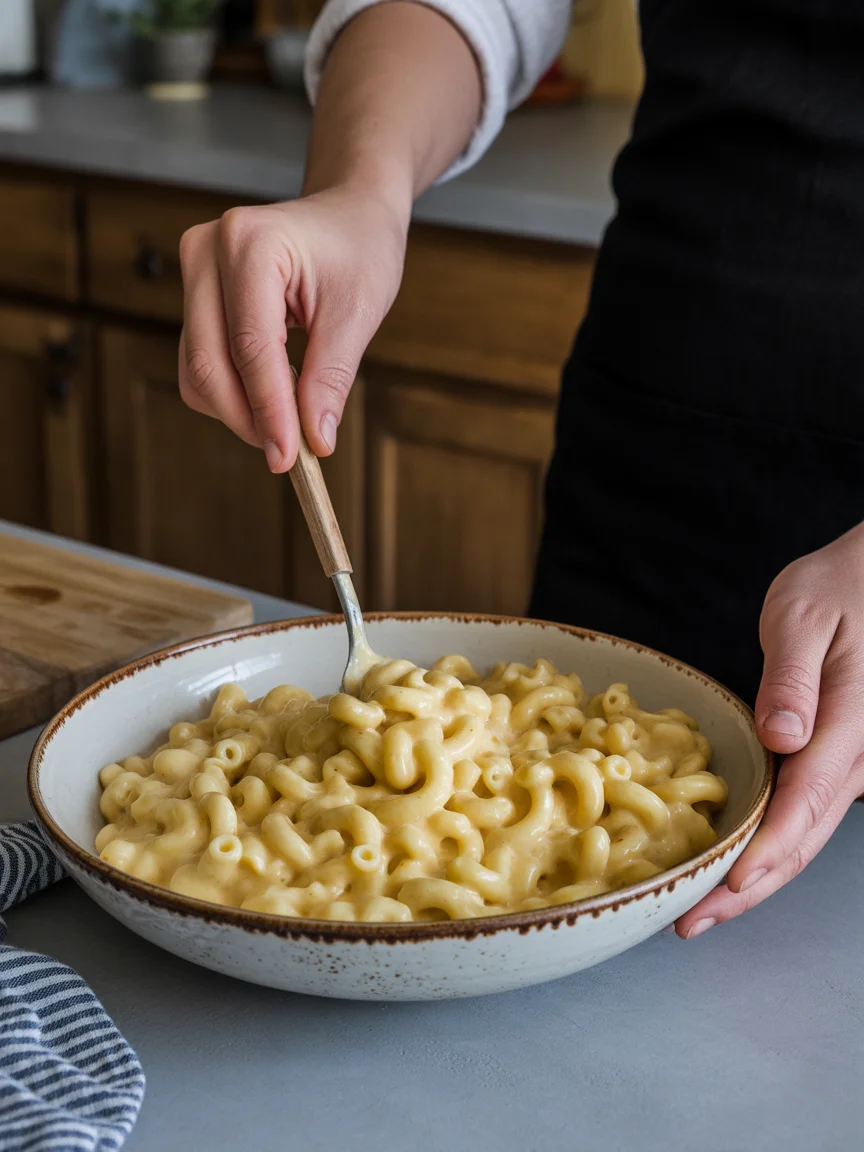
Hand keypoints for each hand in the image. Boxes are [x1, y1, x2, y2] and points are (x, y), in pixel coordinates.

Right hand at [178, 187, 407, 469]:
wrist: (346, 213)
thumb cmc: (359, 249)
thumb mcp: (358, 312)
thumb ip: (331, 379)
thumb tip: (315, 441)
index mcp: (251, 243)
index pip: (251, 347)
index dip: (268, 410)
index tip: (289, 458)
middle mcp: (206, 251)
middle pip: (208, 363)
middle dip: (248, 418)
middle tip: (290, 455)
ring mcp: (192, 271)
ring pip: (197, 370)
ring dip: (238, 410)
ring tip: (289, 420)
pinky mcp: (193, 294)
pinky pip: (199, 362)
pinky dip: (233, 393)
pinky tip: (272, 394)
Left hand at [676, 523, 863, 938]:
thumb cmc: (837, 588)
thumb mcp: (804, 616)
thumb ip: (793, 677)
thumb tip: (783, 736)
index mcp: (849, 723)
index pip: (807, 801)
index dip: (766, 851)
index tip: (728, 887)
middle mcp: (854, 754)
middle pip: (804, 837)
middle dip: (748, 888)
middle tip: (691, 922)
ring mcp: (848, 761)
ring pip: (804, 835)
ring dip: (755, 878)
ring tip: (701, 909)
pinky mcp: (832, 757)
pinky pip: (801, 813)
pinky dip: (765, 847)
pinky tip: (731, 862)